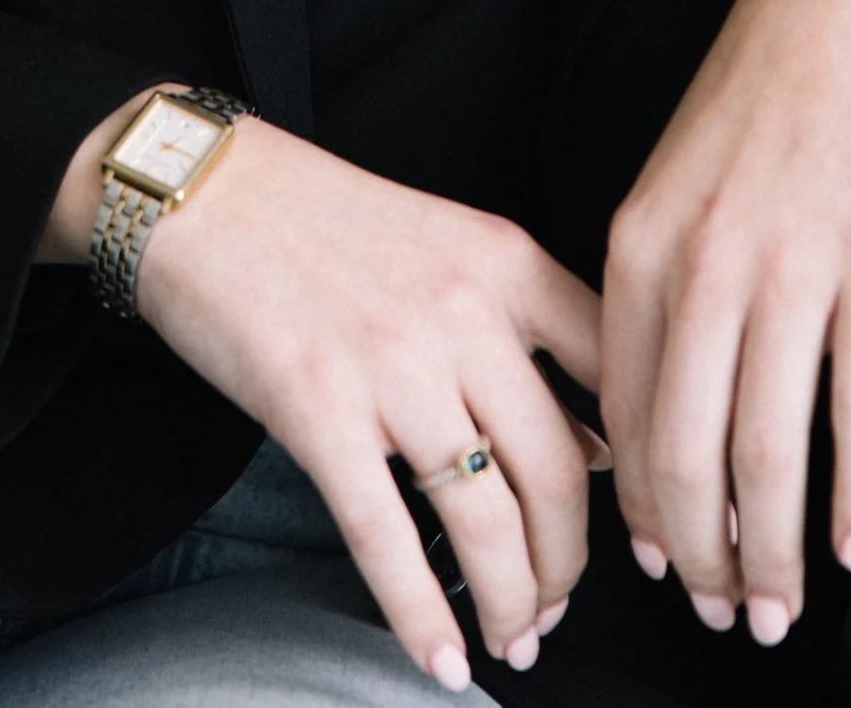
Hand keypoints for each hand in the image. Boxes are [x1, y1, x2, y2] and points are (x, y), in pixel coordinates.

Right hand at [46, 104, 604, 687]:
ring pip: (486, 521)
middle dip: (568, 568)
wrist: (208, 191)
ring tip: (510, 642)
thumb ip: (531, 325)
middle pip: (559, 475)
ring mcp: (391, 365)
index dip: (641, 476)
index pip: (613, 384)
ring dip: (509, 604)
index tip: (642, 532)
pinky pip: (386, 538)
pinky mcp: (317, 410)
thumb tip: (597, 447)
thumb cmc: (328, 221)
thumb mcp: (453, 243)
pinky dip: (420, 616)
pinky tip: (439, 659)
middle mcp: (464, 312)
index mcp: (508, 261)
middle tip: (556, 608)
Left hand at [600, 0, 850, 647]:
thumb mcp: (675, 183)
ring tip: (782, 609)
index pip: (622, 417)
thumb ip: (661, 291)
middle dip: (704, 560)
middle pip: (686, 456)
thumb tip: (660, 421)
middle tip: (728, 620)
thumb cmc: (764, 94)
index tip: (664, 571)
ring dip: (773, 552)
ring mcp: (791, 271)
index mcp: (641, 246)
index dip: (644, 514)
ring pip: (767, 453)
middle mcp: (704, 268)